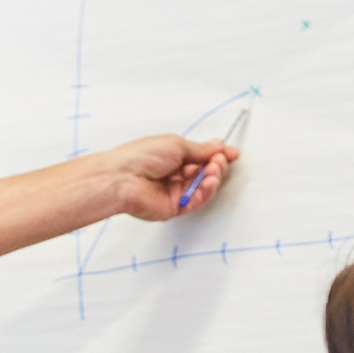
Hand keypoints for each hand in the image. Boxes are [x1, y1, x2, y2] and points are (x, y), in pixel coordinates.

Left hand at [108, 135, 239, 220]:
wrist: (122, 177)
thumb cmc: (140, 156)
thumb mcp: (176, 144)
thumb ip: (200, 149)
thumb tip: (217, 145)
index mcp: (173, 157)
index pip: (201, 157)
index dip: (217, 155)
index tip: (231, 152)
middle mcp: (175, 175)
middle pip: (205, 172)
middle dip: (217, 165)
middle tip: (220, 159)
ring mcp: (175, 192)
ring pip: (204, 187)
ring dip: (214, 177)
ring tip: (214, 168)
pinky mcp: (175, 207)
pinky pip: (197, 200)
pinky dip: (207, 191)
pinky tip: (210, 181)